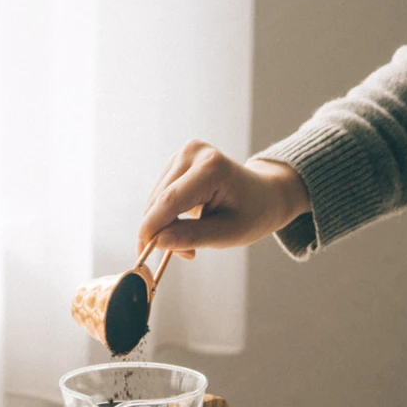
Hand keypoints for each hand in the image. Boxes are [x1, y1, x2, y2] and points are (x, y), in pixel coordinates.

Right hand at [138, 140, 310, 257]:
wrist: (264, 194)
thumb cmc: (252, 214)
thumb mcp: (228, 233)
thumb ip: (192, 237)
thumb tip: (157, 242)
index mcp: (211, 167)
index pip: (169, 201)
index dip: (151, 228)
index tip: (142, 254)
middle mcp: (193, 152)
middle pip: (158, 201)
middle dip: (161, 232)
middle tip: (185, 254)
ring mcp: (183, 153)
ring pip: (154, 200)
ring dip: (163, 226)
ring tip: (190, 241)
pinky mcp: (176, 161)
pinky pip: (158, 196)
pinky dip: (165, 215)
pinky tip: (186, 222)